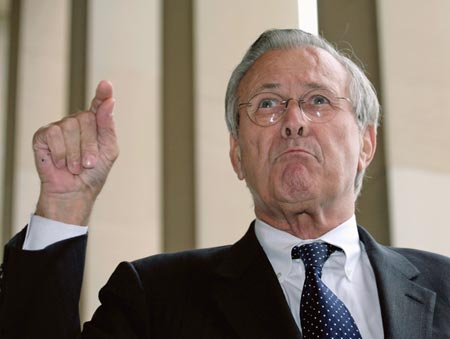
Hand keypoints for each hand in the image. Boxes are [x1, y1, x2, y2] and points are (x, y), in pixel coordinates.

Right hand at [32, 81, 118, 224]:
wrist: (74, 192)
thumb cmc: (93, 173)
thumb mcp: (108, 150)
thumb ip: (108, 126)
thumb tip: (109, 102)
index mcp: (95, 124)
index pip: (99, 104)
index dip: (102, 94)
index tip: (106, 85)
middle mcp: (77, 122)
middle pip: (85, 119)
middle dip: (90, 145)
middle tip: (89, 163)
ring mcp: (60, 127)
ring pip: (69, 127)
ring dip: (75, 153)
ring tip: (75, 166)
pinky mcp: (43, 135)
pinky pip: (54, 135)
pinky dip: (61, 153)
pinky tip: (61, 163)